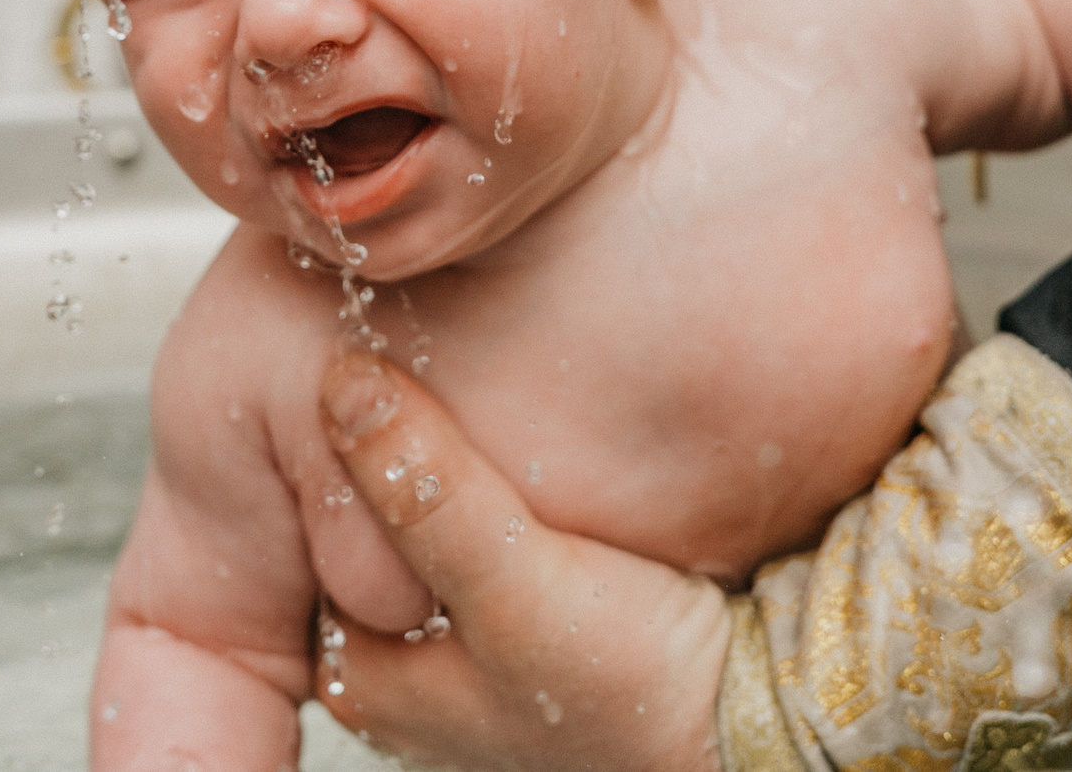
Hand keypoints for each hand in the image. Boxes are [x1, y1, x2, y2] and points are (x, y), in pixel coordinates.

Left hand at [316, 354, 729, 770]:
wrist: (761, 715)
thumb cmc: (637, 684)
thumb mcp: (517, 583)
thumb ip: (428, 492)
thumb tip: (342, 387)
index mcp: (371, 677)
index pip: (310, 535)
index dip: (330, 449)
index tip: (359, 362)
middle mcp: (412, 668)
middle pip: (373, 526)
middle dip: (394, 453)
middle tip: (413, 355)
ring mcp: (474, 644)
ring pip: (433, 520)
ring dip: (455, 462)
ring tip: (474, 383)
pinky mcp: (539, 613)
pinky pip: (491, 525)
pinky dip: (505, 482)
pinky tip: (531, 439)